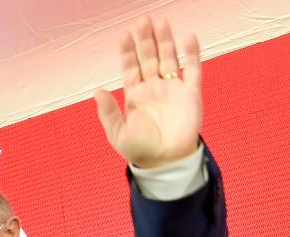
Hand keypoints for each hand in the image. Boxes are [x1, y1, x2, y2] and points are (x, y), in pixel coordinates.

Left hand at [94, 17, 201, 168]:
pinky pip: (192, 69)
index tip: (123, 35)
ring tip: (160, 23)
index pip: (130, 68)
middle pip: (149, 58)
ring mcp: (172, 89)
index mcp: (135, 96)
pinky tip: (188, 38)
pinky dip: (191, 54)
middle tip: (143, 20)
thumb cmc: (140, 150)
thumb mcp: (117, 133)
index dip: (127, 52)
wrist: (166, 162)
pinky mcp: (190, 93)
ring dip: (165, 41)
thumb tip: (97, 91)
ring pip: (168, 59)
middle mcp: (153, 88)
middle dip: (146, 40)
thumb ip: (108, 112)